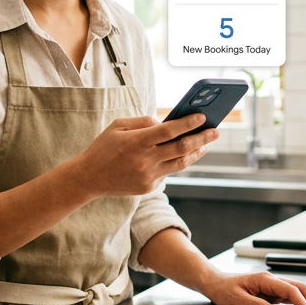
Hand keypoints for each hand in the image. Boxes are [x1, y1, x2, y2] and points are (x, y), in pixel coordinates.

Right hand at [72, 115, 218, 197]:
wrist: (89, 177)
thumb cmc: (104, 147)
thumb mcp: (118, 126)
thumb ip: (143, 122)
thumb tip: (165, 123)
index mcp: (137, 141)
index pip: (170, 130)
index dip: (189, 123)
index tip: (203, 117)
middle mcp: (145, 159)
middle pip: (182, 148)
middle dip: (202, 138)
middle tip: (216, 131)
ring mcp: (148, 176)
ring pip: (180, 163)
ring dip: (196, 153)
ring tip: (206, 144)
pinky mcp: (149, 187)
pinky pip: (167, 172)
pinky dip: (175, 162)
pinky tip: (180, 155)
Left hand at [199, 272, 305, 304]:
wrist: (214, 283)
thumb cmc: (223, 290)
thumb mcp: (237, 299)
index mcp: (265, 280)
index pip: (290, 290)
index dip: (303, 303)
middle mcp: (272, 281)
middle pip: (299, 288)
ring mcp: (272, 286)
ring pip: (297, 292)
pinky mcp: (271, 292)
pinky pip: (290, 297)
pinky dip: (302, 303)